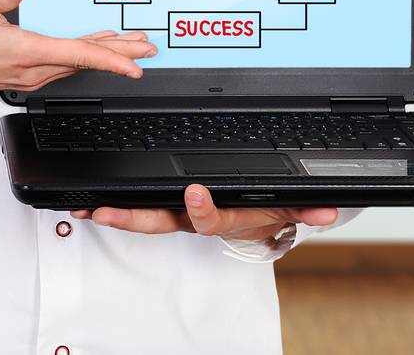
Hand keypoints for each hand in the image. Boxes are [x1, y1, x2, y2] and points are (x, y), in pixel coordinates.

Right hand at [0, 0, 157, 98]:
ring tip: (128, 47)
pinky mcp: (22, 74)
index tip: (135, 65)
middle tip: (148, 50)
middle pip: (84, 61)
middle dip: (119, 55)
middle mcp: (31, 69)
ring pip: (74, 65)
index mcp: (24, 51)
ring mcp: (27, 75)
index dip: (110, 59)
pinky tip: (90, 51)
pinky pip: (61, 67)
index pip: (77, 55)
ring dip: (103, 55)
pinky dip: (82, 57)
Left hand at [71, 183, 338, 246]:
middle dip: (131, 218)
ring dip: (114, 212)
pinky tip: (90, 202)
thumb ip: (304, 208)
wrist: (256, 219)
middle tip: (105, 211)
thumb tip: (327, 210)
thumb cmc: (266, 210)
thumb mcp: (286, 209)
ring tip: (86, 207)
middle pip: (160, 221)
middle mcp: (194, 218)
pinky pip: (139, 206)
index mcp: (223, 218)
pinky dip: (115, 205)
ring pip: (143, 215)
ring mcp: (177, 213)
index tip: (194, 192)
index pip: (209, 218)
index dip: (201, 209)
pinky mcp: (166, 205)